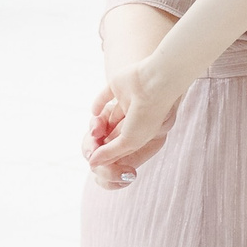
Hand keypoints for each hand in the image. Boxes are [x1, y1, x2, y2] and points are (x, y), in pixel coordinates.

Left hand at [85, 59, 185, 178]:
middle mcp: (137, 115)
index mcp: (144, 129)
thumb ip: (110, 153)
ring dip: (101, 125)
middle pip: (117, 131)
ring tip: (93, 134)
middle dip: (105, 141)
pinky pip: (104, 96)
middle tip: (91, 150)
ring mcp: (128, 99)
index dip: (112, 154)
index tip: (98, 162)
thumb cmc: (148, 115)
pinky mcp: (118, 86)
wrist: (155, 83)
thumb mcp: (129, 141)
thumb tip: (92, 163)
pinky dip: (98, 104)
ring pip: (111, 116)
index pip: (125, 144)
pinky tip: (94, 112)